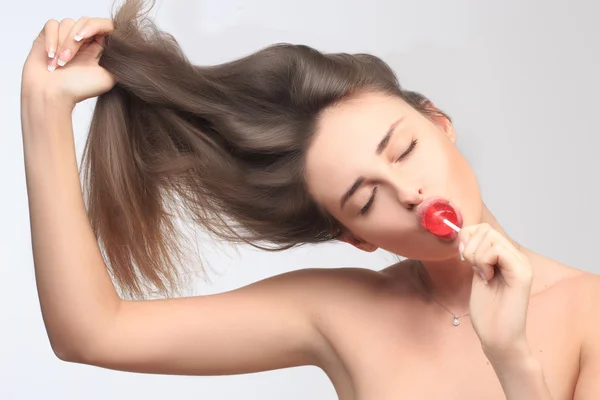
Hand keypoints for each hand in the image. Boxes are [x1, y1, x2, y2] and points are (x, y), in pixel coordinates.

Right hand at [21, 17, 116, 108]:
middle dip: (73, 40)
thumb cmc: (77, 89)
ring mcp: (68, 37)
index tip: (84, 36)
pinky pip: (52, 24)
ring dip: (61, 44)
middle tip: (66, 60)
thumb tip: (128, 47)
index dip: (95, 25)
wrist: (50, 95)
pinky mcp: (50, 36)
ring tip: (58, 64)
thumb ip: (118, 61)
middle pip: (84, 21)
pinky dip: (50, 39)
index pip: (105, 25)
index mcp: (101, 48)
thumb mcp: (108, 77)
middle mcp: (86, 41)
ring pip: (67, 23)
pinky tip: (50, 55)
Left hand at [458, 223, 533, 361]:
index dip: (467, 238)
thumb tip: (464, 233)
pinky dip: (484, 262)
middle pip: (485, 229)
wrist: (497, 336)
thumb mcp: (477, 273)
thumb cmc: (487, 310)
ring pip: (490, 237)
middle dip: (469, 247)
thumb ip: (476, 254)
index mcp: (508, 256)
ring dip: (476, 256)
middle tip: (473, 269)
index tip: (464, 258)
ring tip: (482, 275)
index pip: (483, 228)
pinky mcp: (522, 274)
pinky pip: (497, 250)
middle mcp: (517, 257)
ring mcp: (521, 264)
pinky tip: (487, 278)